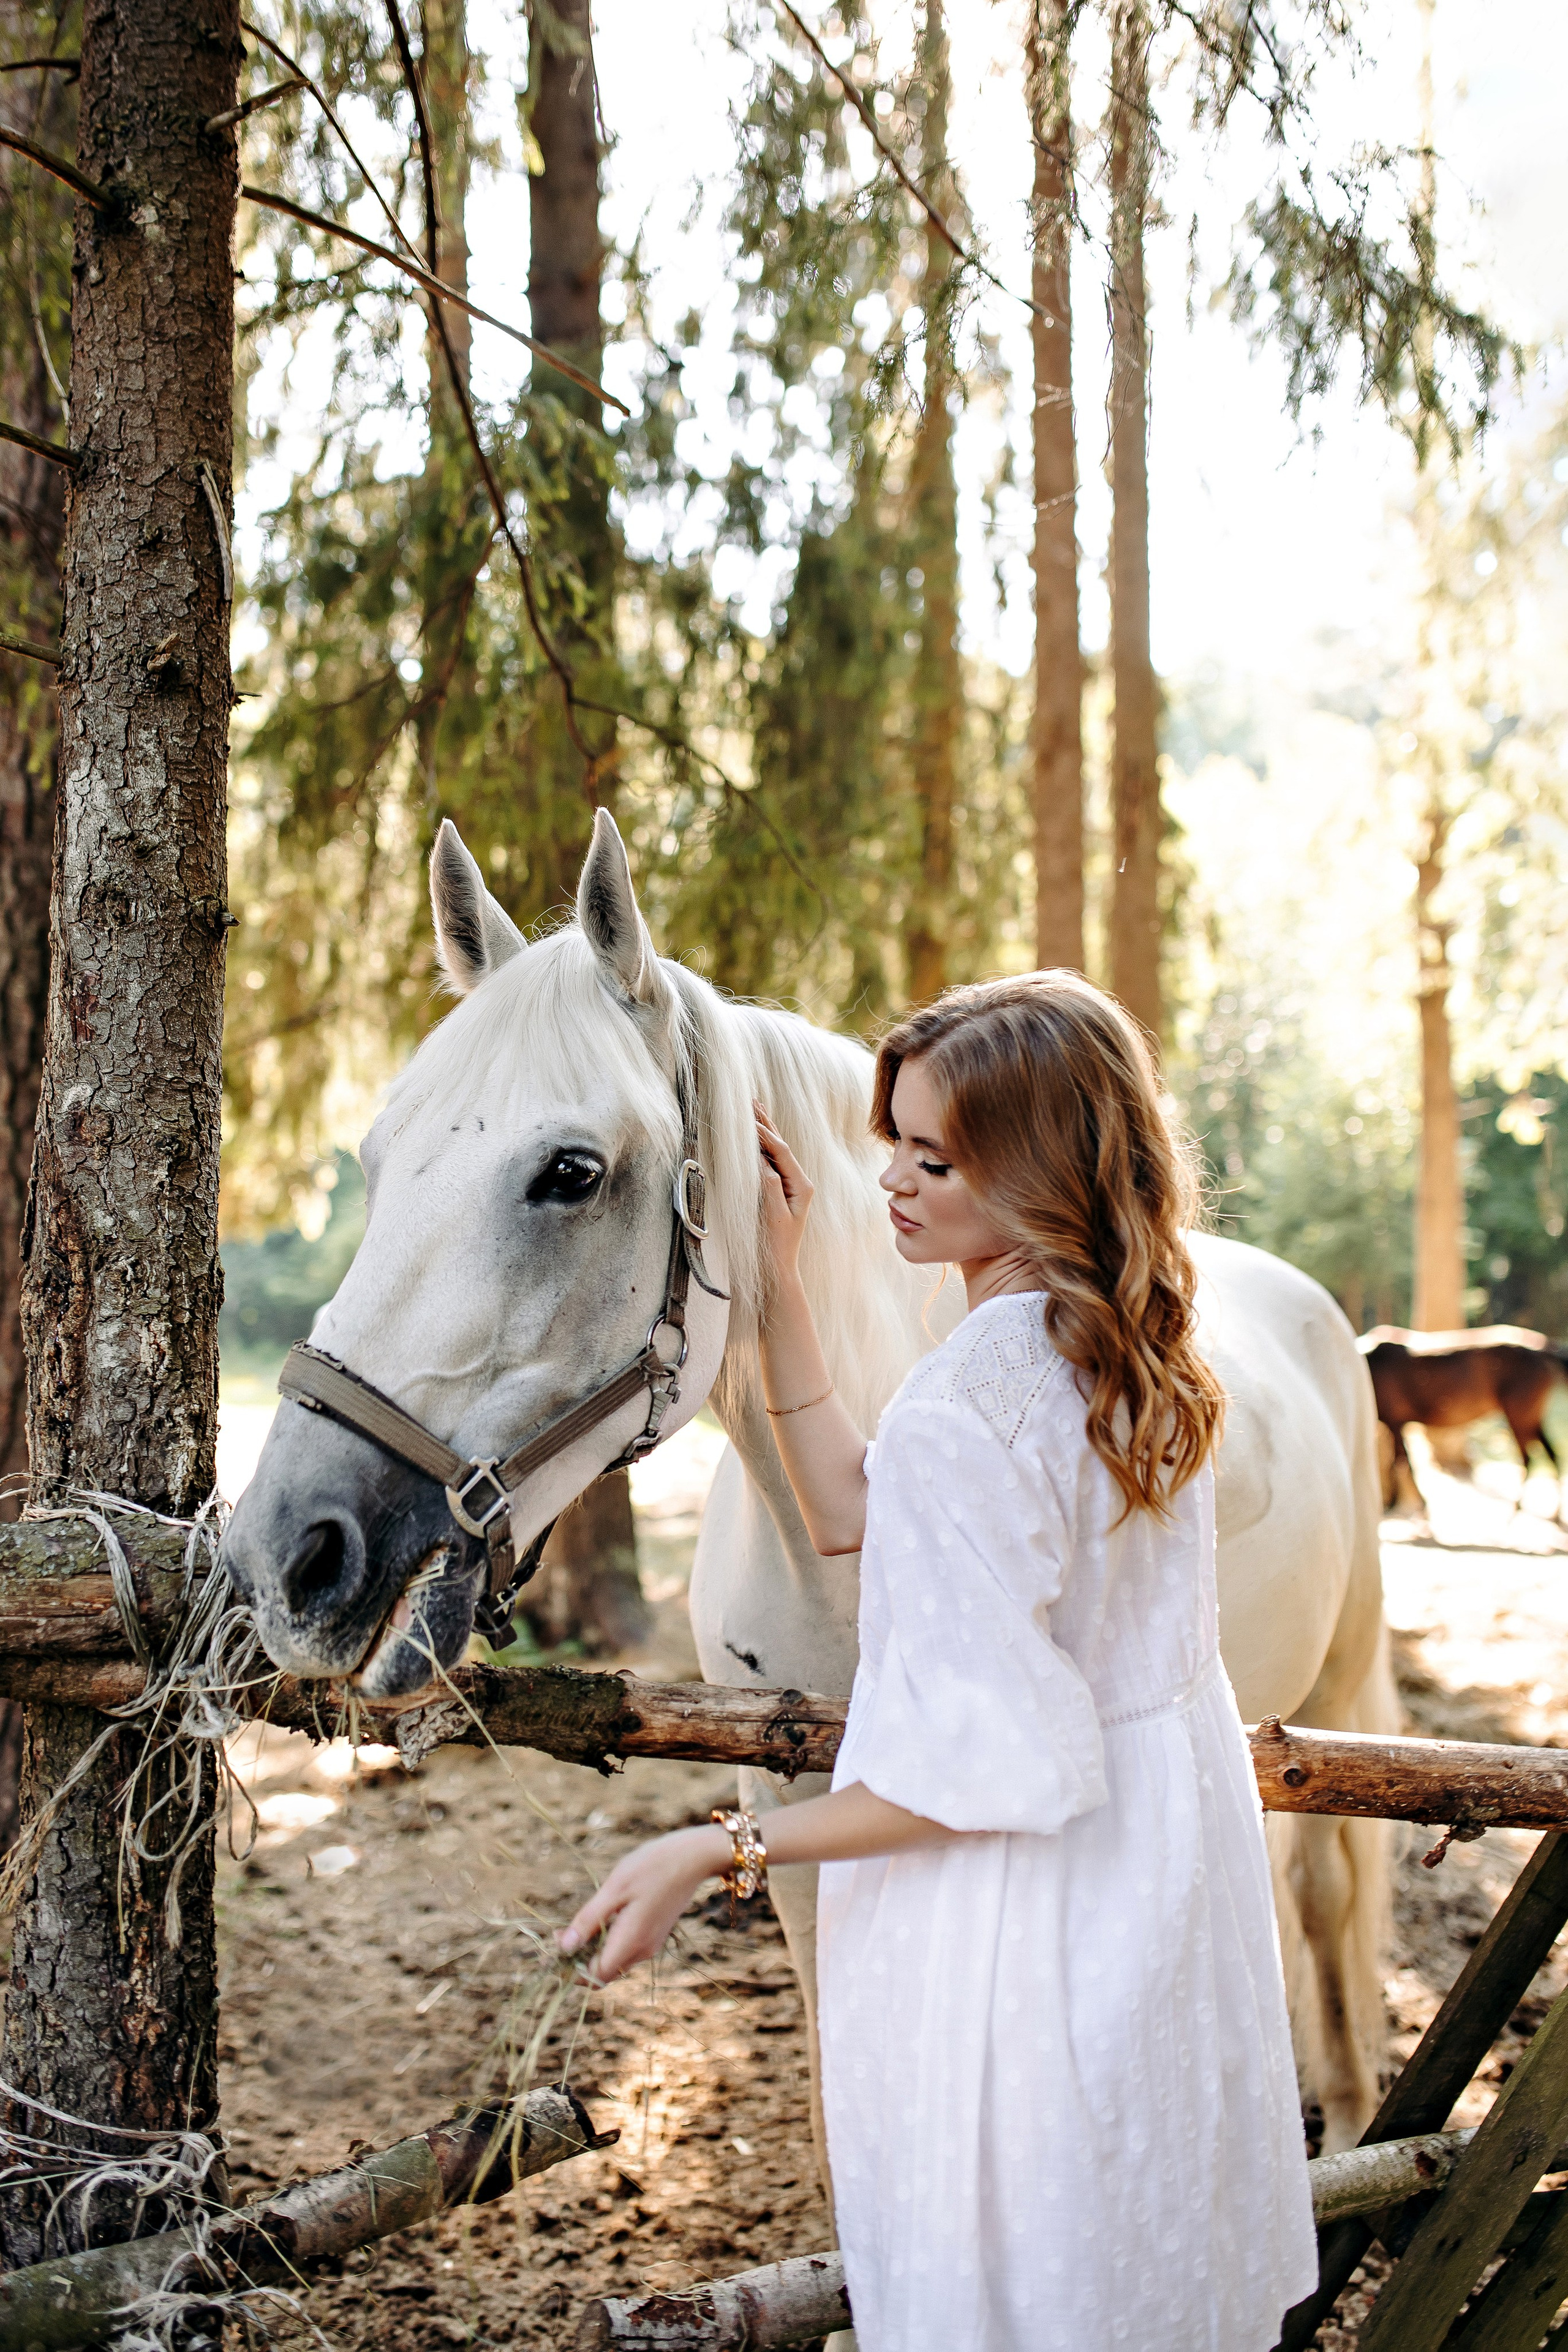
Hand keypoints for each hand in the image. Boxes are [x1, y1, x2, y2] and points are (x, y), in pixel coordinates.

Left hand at [557, 1825, 727, 1983]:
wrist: (693, 1857)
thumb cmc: (652, 1866)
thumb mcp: (614, 1889)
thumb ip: (588, 1920)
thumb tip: (563, 1947)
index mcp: (630, 1942)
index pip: (594, 1977)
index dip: (570, 1970)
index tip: (553, 1946)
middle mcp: (641, 1951)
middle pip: (602, 1973)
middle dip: (577, 1960)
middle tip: (559, 1932)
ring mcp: (650, 1944)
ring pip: (613, 1962)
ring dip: (591, 1950)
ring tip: (578, 1922)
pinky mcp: (654, 1934)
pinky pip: (624, 1949)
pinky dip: (607, 1942)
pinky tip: (601, 1916)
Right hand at [755, 1102, 813, 1288]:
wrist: (775, 1271)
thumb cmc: (774, 1247)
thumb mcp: (773, 1215)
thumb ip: (769, 1185)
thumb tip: (761, 1158)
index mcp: (802, 1186)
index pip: (781, 1151)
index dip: (764, 1133)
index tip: (747, 1118)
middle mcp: (799, 1183)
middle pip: (781, 1146)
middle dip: (766, 1123)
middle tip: (753, 1101)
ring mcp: (789, 1187)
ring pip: (775, 1152)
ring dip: (764, 1131)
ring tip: (754, 1110)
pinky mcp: (778, 1193)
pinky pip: (769, 1163)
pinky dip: (760, 1147)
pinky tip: (753, 1139)